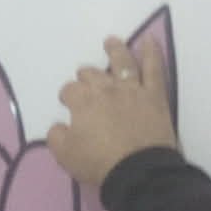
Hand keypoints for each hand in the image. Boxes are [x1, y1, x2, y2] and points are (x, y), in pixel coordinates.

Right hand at [48, 35, 177, 186]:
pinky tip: (150, 40)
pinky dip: (152, 52)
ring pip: (122, 62)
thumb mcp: (64, 154)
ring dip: (114, 50)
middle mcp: (106, 88)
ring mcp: (132, 89)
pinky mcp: (154, 96)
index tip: (67, 102)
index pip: (70, 90)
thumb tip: (59, 126)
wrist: (138, 171)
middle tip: (85, 80)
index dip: (67, 95)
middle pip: (93, 74)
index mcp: (83, 101)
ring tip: (111, 41)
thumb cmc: (98, 163)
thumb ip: (56, 136)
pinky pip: (154, 69)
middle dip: (86, 75)